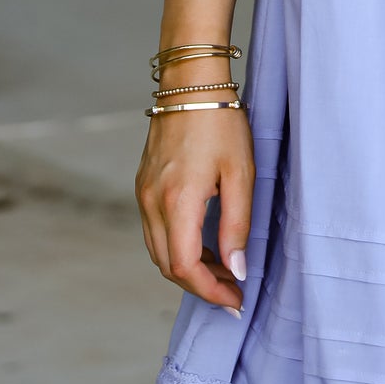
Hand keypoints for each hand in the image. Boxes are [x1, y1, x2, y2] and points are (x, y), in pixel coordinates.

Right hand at [136, 107, 255, 316]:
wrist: (190, 83)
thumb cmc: (221, 122)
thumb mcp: (241, 174)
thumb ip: (237, 225)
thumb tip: (237, 269)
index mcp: (177, 201)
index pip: (184, 268)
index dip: (210, 292)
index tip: (236, 300)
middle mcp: (152, 202)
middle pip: (167, 266)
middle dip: (200, 286)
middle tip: (234, 290)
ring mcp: (143, 193)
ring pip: (158, 251)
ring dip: (188, 268)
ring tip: (224, 270)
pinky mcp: (144, 185)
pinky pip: (155, 230)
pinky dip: (178, 247)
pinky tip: (204, 244)